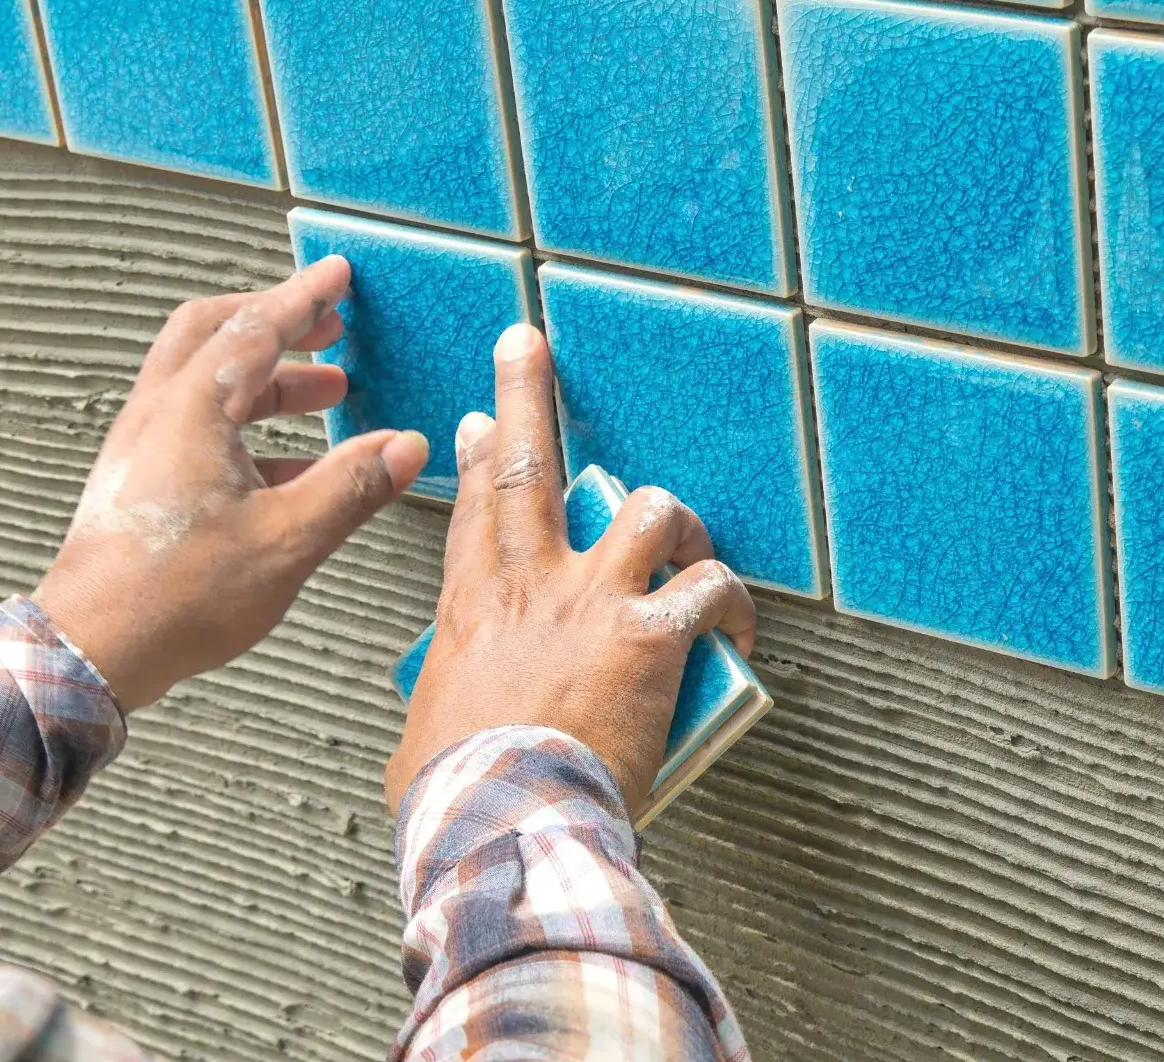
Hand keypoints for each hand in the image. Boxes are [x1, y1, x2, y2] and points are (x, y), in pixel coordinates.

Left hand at [33, 257, 428, 711]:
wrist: (93, 650)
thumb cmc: (177, 596)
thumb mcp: (289, 538)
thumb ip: (353, 486)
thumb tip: (405, 447)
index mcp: (192, 410)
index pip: (256, 329)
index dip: (303, 299)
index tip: (335, 276)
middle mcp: (158, 415)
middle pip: (213, 336)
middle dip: (275, 324)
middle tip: (326, 326)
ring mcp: (142, 448)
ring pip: (205, 383)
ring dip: (268, 379)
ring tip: (326, 394)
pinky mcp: (139, 482)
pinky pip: (197, 426)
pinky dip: (248, 424)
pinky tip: (294, 464)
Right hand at [384, 323, 756, 818]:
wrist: (501, 819)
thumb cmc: (460, 798)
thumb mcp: (425, 742)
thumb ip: (443, 718)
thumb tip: (442, 740)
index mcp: (471, 611)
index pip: (475, 512)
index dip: (480, 458)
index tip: (483, 423)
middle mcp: (530, 586)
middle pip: (529, 466)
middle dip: (526, 396)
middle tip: (525, 345)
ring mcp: (592, 600)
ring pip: (650, 511)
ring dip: (678, 523)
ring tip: (689, 546)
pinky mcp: (651, 632)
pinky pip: (711, 587)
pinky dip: (733, 601)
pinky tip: (738, 630)